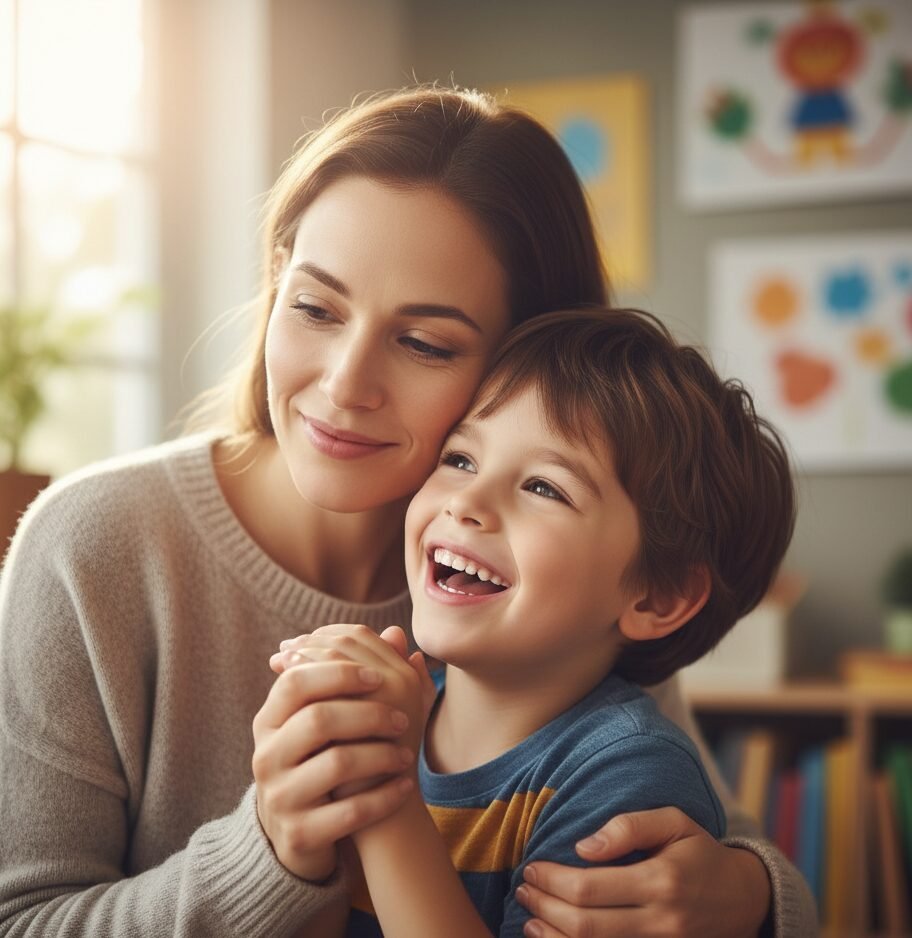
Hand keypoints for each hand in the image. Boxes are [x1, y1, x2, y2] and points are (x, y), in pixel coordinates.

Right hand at [252, 655, 414, 881]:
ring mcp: (279, 796)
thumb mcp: (326, 719)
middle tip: (402, 719)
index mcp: (270, 719)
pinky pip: (349, 813)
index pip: (296, 680)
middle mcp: (266, 755)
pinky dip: (383, 798)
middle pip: (318, 718)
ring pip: (336, 764)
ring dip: (380, 755)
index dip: (339, 673)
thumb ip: (356, 676)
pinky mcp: (298, 833)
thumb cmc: (319, 760)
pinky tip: (405, 787)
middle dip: (368, 714)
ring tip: (406, 754)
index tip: (379, 676)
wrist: (298, 832)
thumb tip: (396, 633)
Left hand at [277, 624, 434, 758]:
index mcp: (406, 675)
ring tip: (280, 662)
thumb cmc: (372, 763)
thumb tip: (378, 637)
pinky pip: (334, 675)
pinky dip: (306, 671)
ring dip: (306, 653)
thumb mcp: (371, 719)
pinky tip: (283, 679)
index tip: (298, 643)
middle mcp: (403, 678)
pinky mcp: (370, 709)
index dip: (329, 634)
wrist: (383, 811)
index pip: (363, 636)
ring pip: (340, 653)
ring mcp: (389, 692)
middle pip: (349, 641)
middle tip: (283, 650)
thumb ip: (367, 682)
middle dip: (312, 641)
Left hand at [516, 807, 770, 937]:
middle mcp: (661, 923)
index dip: (553, 880)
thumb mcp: (674, 822)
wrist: (745, 899)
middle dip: (545, 908)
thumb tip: (583, 846)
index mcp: (661, 881)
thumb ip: (629, 826)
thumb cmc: (700, 853)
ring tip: (529, 917)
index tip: (532, 866)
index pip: (590, 889)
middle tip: (523, 889)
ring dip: (552, 937)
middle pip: (585, 925)